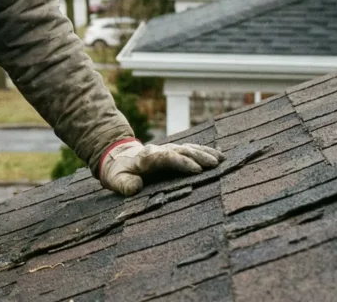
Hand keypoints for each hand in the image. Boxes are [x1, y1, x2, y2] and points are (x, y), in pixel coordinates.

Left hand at [95, 139, 223, 195]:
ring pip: (188, 148)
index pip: (166, 158)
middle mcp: (159, 150)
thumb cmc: (118, 173)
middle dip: (198, 156)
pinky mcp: (174, 152)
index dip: (181, 163)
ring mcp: (167, 149)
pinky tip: (219, 156)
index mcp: (146, 158)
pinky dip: (204, 151)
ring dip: (204, 153)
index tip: (197, 170)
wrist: (118, 159)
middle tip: (215, 164)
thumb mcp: (115, 180)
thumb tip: (135, 187)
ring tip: (221, 160)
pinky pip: (190, 149)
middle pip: (181, 150)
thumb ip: (124, 185)